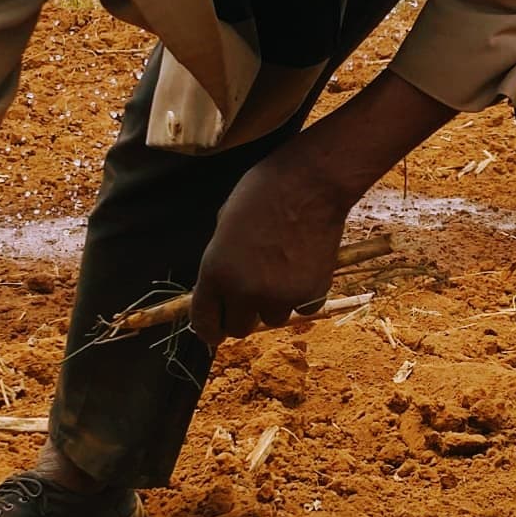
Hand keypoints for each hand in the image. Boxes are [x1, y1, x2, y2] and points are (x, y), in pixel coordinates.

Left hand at [188, 149, 350, 344]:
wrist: (310, 184)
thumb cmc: (263, 192)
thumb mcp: (225, 224)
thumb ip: (221, 261)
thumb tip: (223, 287)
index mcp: (216, 272)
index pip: (204, 321)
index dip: (209, 330)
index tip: (215, 333)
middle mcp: (245, 291)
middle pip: (239, 328)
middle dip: (243, 315)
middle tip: (252, 297)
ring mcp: (280, 295)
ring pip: (273, 318)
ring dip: (275, 303)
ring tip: (283, 270)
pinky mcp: (311, 293)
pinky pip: (304, 308)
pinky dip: (303, 294)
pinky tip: (305, 267)